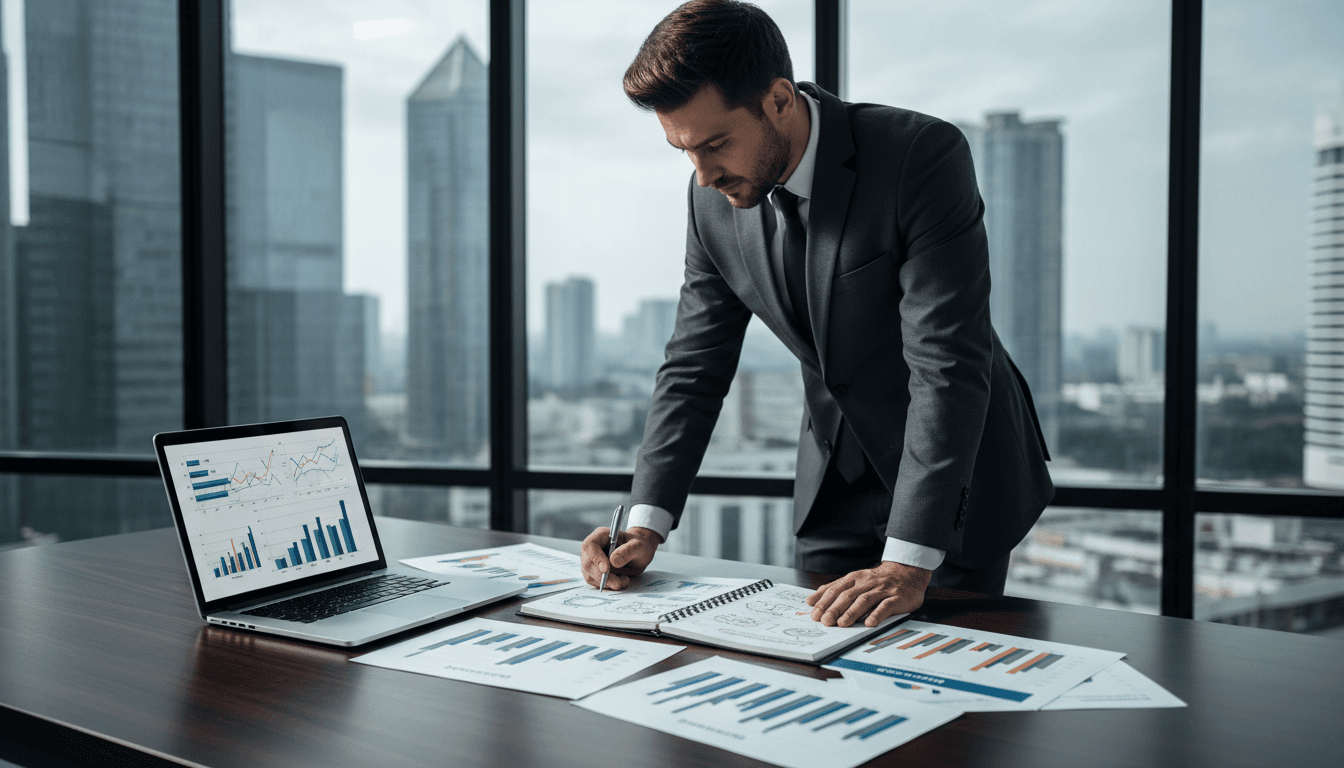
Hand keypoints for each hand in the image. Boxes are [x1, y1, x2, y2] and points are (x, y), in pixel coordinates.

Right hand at [579, 526, 661, 589]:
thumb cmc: (638, 546)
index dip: (595, 558)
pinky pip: (595, 583)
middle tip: (618, 582)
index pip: (589, 546)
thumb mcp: (638, 546)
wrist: (639, 553)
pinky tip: (620, 581)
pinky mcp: (594, 572)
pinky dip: (608, 585)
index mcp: (601, 535)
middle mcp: (592, 548)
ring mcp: (591, 561)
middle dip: (602, 576)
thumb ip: (628, 551)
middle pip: (587, 564)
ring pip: (590, 576)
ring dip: (606, 583)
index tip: (606, 569)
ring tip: (624, 580)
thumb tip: (613, 561)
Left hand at [805, 561, 930, 626]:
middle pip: (848, 595)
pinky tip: (869, 623)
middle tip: (825, 621)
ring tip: (842, 624)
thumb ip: (834, 589)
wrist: (907, 572)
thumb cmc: (877, 581)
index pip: (836, 589)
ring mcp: (882, 590)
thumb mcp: (855, 580)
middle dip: (835, 608)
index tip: (814, 614)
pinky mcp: (897, 598)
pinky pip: (886, 606)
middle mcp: (867, 583)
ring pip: (865, 600)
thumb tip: (811, 600)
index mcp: (855, 578)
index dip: (824, 602)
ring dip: (852, 612)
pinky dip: (877, 614)